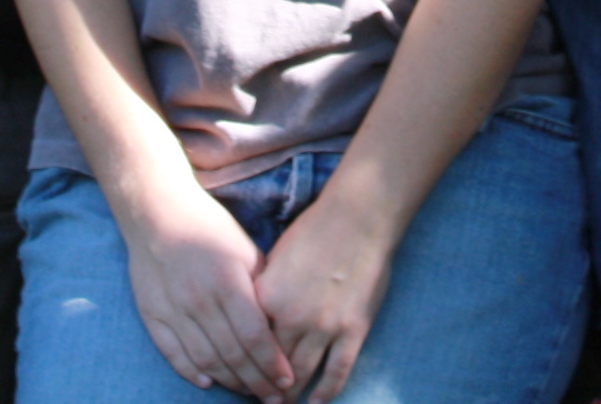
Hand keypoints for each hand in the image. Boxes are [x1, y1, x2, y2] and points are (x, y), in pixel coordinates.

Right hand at [123, 175, 296, 398]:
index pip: (254, 335)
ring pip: (205, 360)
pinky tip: (210, 383)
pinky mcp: (152, 316)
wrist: (159, 214)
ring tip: (248, 392)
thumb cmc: (211, 229)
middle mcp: (201, 300)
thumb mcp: (246, 250)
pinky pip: (174, 354)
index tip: (288, 381)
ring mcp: (174, 310)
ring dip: (229, 381)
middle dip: (256, 381)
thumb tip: (282, 322)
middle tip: (274, 399)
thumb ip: (261, 287)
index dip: (272, 363)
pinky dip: (192, 372)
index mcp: (229, 281)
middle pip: (232, 354)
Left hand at [256, 180, 395, 400]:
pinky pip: (337, 371)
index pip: (247, 348)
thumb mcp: (276, 260)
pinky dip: (325, 392)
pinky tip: (317, 403)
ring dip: (291, 396)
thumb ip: (262, 295)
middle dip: (264, 390)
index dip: (243, 370)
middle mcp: (292, 318)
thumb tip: (251, 323)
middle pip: (272, 368)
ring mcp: (325, 326)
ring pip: (301, 376)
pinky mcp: (353, 329)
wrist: (360, 216)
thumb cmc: (315, 231)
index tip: (239, 382)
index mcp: (267, 300)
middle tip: (261, 400)